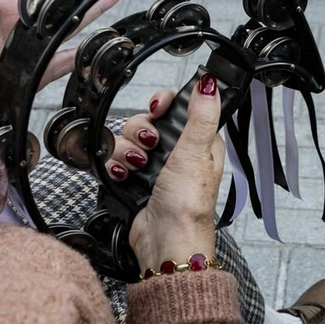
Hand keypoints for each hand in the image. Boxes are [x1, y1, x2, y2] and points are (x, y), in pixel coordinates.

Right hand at [129, 76, 224, 272]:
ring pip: (127, 139)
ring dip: (127, 151)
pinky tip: (125, 178)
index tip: (158, 107)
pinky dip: (116, 168)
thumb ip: (201, 115)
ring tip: (137, 167)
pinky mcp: (134, 181)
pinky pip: (114, 160)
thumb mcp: (197, 152)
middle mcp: (175, 152)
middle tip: (150, 146)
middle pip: (146, 121)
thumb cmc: (189, 205)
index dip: (163, 102)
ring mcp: (153, 167)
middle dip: (141, 131)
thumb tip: (209, 83)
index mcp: (197, 141)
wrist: (165, 240)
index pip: (177, 107)